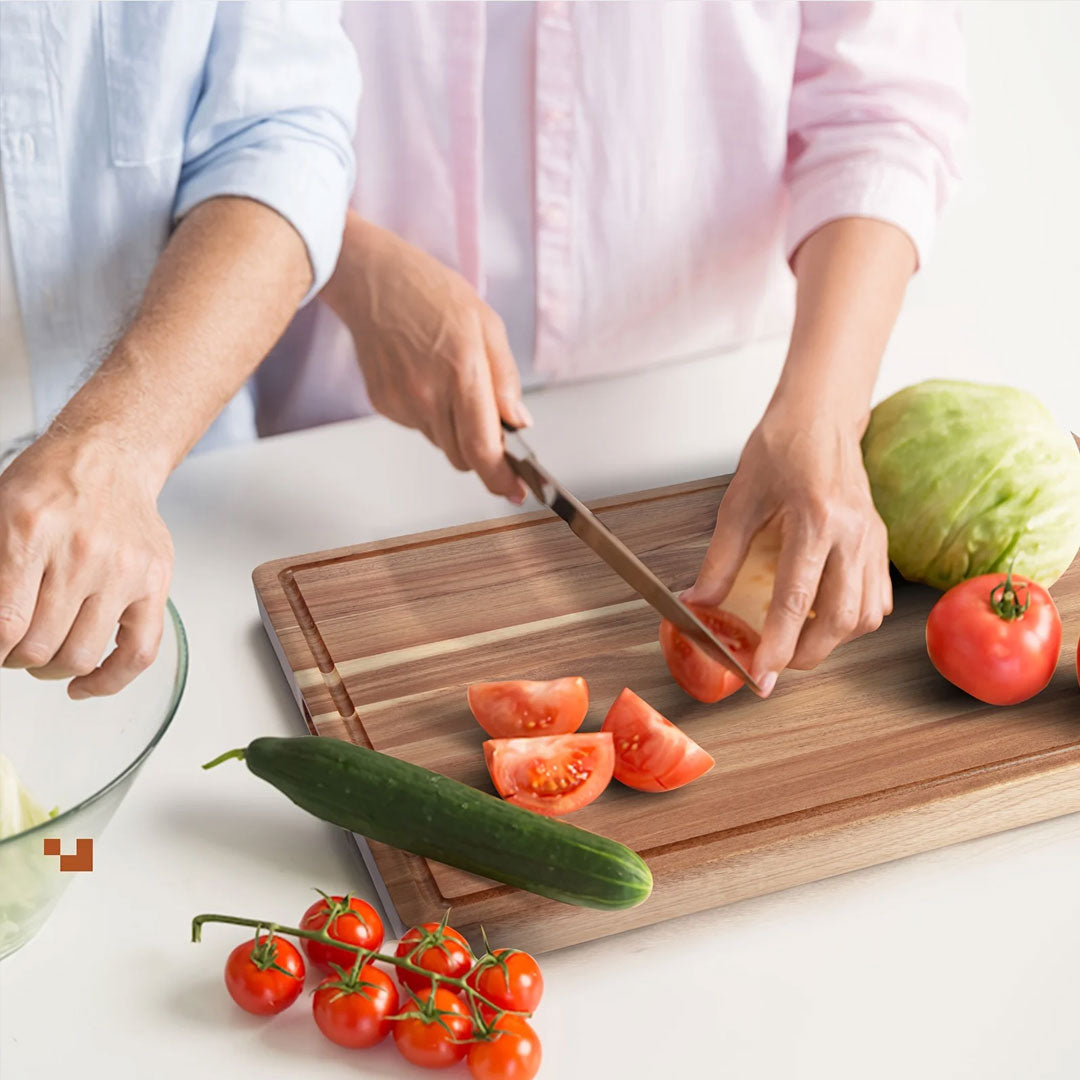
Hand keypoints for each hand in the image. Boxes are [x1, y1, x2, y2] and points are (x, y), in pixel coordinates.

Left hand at [0, 432, 173, 697]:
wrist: (109, 456)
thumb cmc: (50, 484)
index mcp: (30, 530)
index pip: (3, 625)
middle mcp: (81, 552)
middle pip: (38, 646)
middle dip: (14, 658)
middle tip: (11, 648)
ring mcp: (123, 571)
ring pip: (80, 656)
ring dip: (51, 669)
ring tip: (44, 657)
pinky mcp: (154, 583)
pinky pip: (138, 652)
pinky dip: (108, 681)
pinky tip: (84, 685)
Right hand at [323, 213, 528, 501]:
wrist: (371, 279)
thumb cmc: (430, 293)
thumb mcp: (487, 324)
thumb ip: (506, 379)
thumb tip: (519, 423)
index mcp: (462, 371)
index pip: (483, 448)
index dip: (501, 479)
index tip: (515, 491)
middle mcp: (428, 394)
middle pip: (463, 457)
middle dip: (483, 453)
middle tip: (492, 427)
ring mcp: (401, 402)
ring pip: (442, 443)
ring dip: (456, 430)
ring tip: (451, 383)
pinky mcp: (383, 404)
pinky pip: (419, 427)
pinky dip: (431, 415)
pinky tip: (426, 378)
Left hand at [685, 402, 891, 695]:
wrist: (820, 417)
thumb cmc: (779, 450)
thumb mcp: (738, 502)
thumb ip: (720, 560)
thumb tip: (699, 603)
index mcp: (816, 520)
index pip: (796, 598)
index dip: (777, 643)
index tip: (762, 674)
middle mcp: (853, 534)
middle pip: (841, 618)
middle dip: (809, 653)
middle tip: (775, 663)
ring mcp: (873, 539)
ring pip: (866, 616)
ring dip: (833, 641)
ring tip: (797, 642)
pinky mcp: (880, 542)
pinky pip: (877, 598)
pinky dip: (852, 619)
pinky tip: (824, 615)